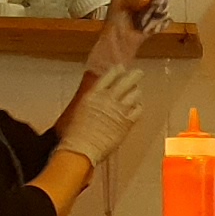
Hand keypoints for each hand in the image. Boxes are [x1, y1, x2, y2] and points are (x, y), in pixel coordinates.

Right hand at [53, 60, 151, 182]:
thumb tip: (97, 98)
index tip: (121, 68)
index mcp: (94, 94)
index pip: (109, 76)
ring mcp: (118, 110)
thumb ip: (92, 101)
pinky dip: (139, 107)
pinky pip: (138, 110)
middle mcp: (107, 99)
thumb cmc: (75, 133)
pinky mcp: (126, 122)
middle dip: (133, 75)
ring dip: (136, 91)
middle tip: (138, 73)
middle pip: (125, 81)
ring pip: (134, 94)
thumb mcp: (80, 110)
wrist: (82, 147)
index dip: (117, 71)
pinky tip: (138, 107)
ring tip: (137, 91)